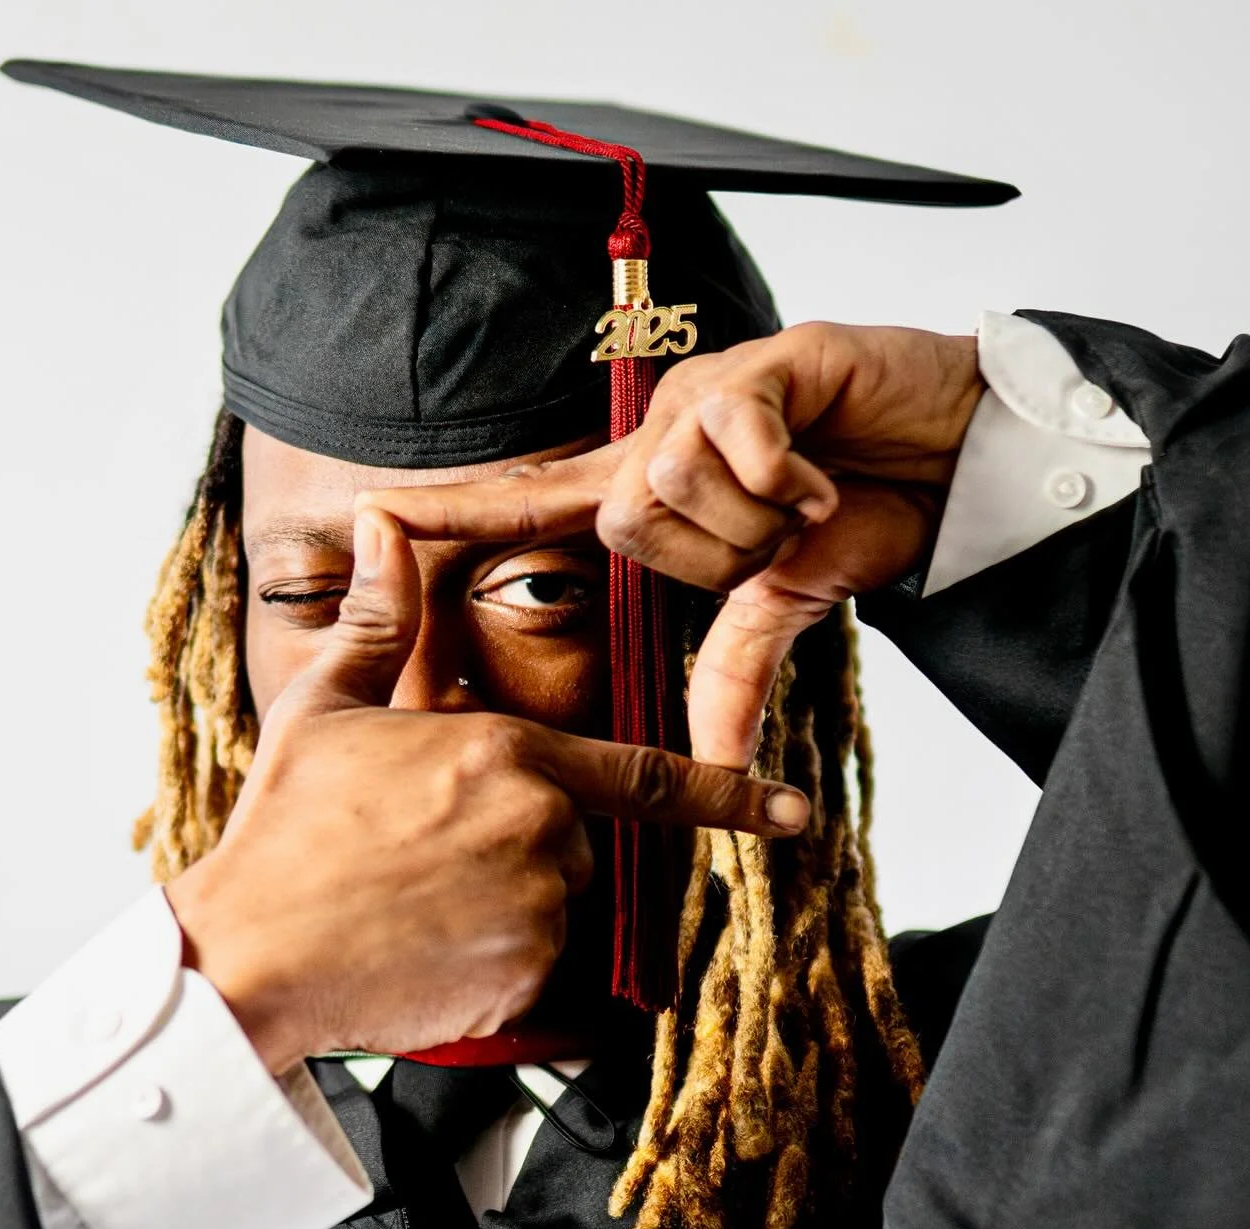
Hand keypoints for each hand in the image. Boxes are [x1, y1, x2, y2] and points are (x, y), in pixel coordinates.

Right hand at [165, 508, 809, 1073]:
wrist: (249, 954)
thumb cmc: (286, 827)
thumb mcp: (327, 709)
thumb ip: (383, 621)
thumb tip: (388, 528)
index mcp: (510, 757)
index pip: (649, 775)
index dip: (728, 794)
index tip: (792, 812)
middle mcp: (543, 834)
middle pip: (578, 840)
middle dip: (527, 842)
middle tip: (431, 857)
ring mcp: (537, 913)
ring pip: (553, 904)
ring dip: (504, 902)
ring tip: (411, 901)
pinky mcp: (520, 983)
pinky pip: (529, 968)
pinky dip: (490, 961)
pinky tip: (418, 949)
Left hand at [363, 323, 983, 768]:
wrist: (961, 451)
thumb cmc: (868, 510)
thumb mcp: (790, 599)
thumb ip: (737, 665)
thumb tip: (714, 762)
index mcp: (652, 483)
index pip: (535, 500)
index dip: (457, 511)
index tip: (372, 517)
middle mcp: (662, 429)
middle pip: (619, 517)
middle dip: (714, 555)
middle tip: (782, 538)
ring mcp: (709, 390)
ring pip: (670, 482)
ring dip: (756, 520)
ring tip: (809, 500)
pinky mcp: (767, 361)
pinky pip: (733, 433)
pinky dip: (786, 476)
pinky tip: (826, 474)